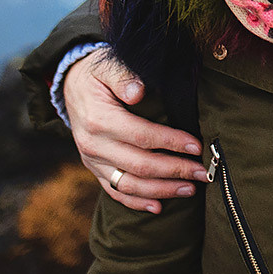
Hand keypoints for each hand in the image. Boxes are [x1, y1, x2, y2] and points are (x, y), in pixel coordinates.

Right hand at [66, 50, 207, 213]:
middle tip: (202, 173)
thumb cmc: (96, 74)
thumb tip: (138, 92)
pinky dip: (136, 202)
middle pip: (139, 165)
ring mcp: (92, 161)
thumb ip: (123, 77)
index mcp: (99, 120)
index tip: (196, 146)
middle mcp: (94, 145)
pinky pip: (115, 191)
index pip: (141, 136)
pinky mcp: (94, 169)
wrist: (70, 86)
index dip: (170, 142)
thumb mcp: (106, 66)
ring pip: (129, 185)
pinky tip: (158, 207)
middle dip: (174, 171)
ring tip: (189, 190)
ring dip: (161, 191)